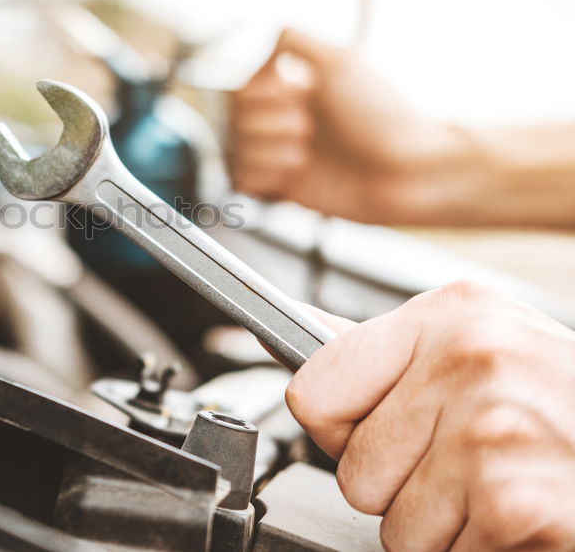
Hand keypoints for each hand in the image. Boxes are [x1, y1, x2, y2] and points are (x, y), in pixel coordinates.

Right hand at [228, 29, 468, 223]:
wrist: (405, 173)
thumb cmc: (383, 117)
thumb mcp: (340, 61)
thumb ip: (293, 41)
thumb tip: (262, 50)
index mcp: (296, 90)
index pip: (242, 89)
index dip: (261, 95)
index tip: (293, 96)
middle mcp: (286, 121)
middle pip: (235, 120)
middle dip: (270, 124)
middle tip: (307, 128)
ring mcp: (283, 155)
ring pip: (236, 150)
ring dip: (270, 151)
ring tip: (304, 155)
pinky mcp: (283, 188)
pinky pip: (243, 180)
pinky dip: (264, 176)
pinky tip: (293, 174)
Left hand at [288, 281, 574, 550]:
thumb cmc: (567, 409)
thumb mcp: (478, 351)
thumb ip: (385, 353)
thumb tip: (295, 337)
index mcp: (452, 315)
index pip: (312, 389)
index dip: (340, 430)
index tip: (381, 431)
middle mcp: (473, 359)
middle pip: (352, 468)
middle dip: (402, 487)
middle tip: (467, 466)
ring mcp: (496, 429)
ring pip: (393, 525)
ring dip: (443, 527)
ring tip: (498, 489)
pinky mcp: (518, 501)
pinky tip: (524, 517)